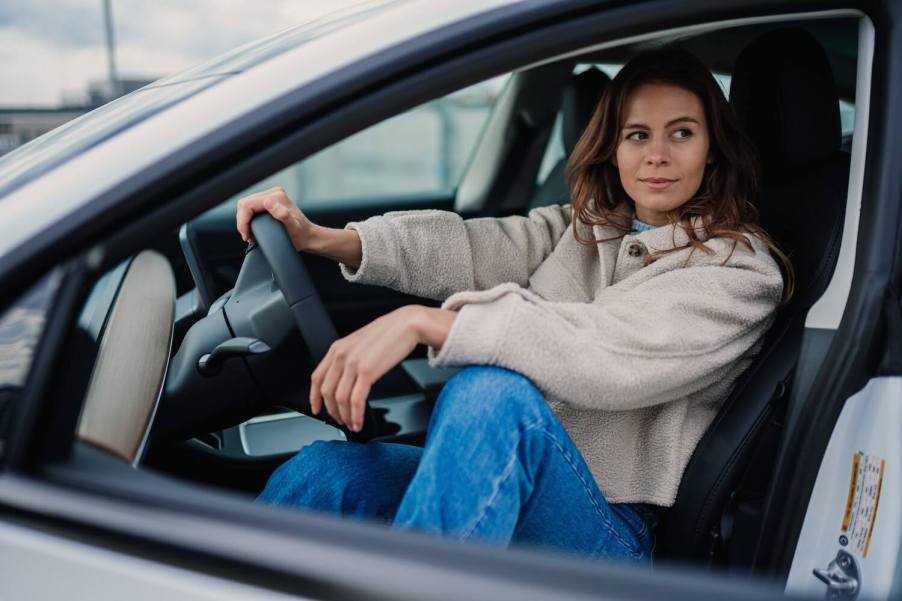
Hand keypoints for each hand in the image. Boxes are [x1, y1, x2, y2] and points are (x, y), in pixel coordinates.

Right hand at [235, 186, 314, 250]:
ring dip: (244, 220)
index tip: (247, 235)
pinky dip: (249, 218)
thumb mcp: (292, 227)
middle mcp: (274, 193)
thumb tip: (268, 202)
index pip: (247, 204)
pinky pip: (252, 207)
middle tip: (247, 236)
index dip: (243, 221)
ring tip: (250, 234)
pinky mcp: (270, 201)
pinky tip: (253, 228)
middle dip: (242, 221)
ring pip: (246, 205)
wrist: (308, 236)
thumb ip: (282, 215)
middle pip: (245, 204)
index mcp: (277, 196)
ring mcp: (272, 196)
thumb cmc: (301, 235)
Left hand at [311, 305, 456, 430]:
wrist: (406, 324)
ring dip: (345, 416)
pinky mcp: (367, 371)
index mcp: (337, 348)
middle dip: (332, 411)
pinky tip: (359, 421)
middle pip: (327, 392)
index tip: (316, 408)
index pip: (317, 377)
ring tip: (352, 424)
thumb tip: (346, 380)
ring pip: (340, 399)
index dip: (314, 397)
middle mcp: (341, 356)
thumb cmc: (388, 334)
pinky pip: (356, 400)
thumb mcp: (360, 343)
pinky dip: (356, 415)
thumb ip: (349, 359)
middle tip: (340, 421)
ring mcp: (353, 363)